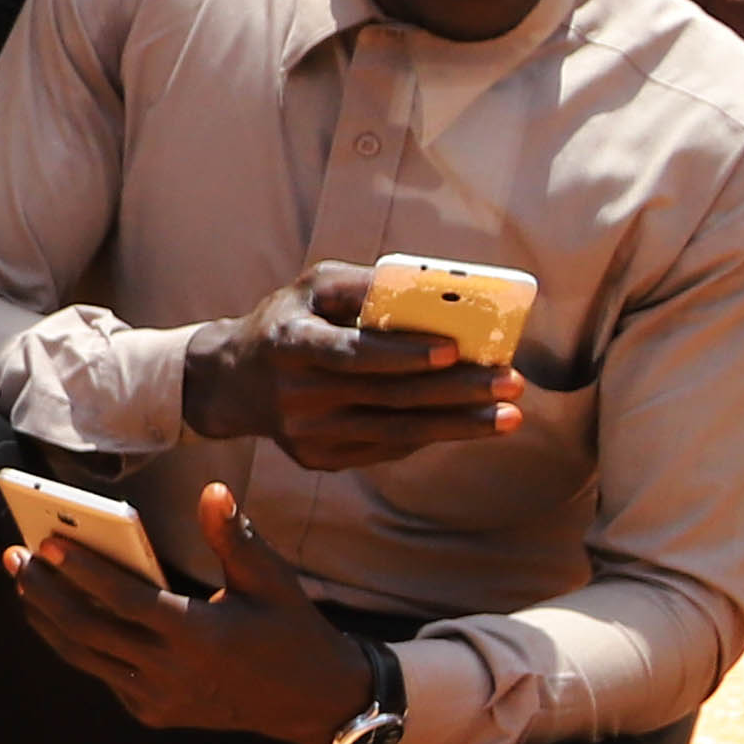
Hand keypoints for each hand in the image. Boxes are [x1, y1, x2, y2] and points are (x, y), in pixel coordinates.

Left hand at [6, 480, 384, 743]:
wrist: (313, 703)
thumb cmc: (291, 631)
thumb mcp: (272, 581)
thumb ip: (234, 537)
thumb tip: (213, 490)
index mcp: (199, 634)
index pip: (125, 600)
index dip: (83, 571)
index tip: (47, 543)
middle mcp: (170, 672)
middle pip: (88, 631)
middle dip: (45, 592)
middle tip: (14, 557)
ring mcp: (158, 698)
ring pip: (85, 658)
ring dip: (48, 620)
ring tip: (22, 583)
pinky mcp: (154, 712)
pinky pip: (102, 675)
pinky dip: (75, 645)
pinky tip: (56, 615)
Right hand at [179, 262, 518, 472]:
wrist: (233, 382)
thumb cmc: (290, 320)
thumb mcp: (314, 288)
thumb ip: (365, 285)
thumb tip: (433, 289)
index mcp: (289, 341)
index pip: (351, 352)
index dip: (402, 353)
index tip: (454, 348)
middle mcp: (294, 394)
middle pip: (387, 396)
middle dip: (456, 390)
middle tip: (511, 382)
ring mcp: (305, 433)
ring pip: (395, 431)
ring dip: (458, 424)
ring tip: (509, 415)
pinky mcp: (317, 458)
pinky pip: (385, 447)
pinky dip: (431, 435)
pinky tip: (468, 424)